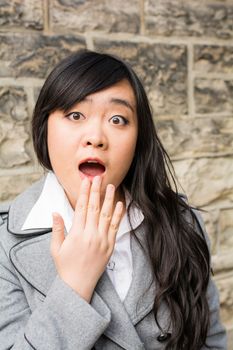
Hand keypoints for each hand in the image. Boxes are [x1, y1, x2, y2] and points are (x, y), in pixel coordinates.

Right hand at [50, 176, 123, 301]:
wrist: (78, 285)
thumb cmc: (65, 267)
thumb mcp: (56, 248)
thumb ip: (57, 229)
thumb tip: (55, 212)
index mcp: (77, 234)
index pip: (82, 208)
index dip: (84, 193)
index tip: (86, 181)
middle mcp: (91, 235)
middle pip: (95, 208)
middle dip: (96, 191)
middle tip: (98, 177)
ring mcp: (102, 240)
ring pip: (107, 215)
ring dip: (109, 199)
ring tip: (111, 186)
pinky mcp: (110, 246)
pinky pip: (115, 228)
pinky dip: (118, 215)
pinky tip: (120, 204)